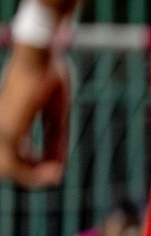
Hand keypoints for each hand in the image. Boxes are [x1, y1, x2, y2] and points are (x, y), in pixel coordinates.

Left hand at [0, 44, 68, 187]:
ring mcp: (0, 128)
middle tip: (56, 176)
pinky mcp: (6, 130)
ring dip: (32, 178)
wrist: (40, 57)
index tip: (56, 170)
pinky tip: (54, 171)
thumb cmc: (49, 75)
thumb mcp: (57, 113)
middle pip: (8, 165)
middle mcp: (1, 126)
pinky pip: (14, 164)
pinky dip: (31, 174)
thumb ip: (56, 139)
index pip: (14, 154)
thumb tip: (59, 165)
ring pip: (9, 169)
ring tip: (56, 175)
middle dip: (32, 176)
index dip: (33, 167)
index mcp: (10, 120)